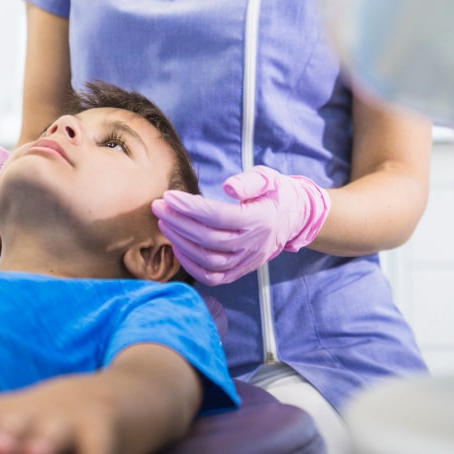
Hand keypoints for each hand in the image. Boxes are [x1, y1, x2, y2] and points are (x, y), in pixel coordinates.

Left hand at [0, 376, 117, 453]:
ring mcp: (77, 415)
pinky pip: (100, 447)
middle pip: (18, 419)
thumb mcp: (29, 418)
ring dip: (45, 442)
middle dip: (3, 433)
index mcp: (17, 408)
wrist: (134, 390)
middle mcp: (43, 408)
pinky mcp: (109, 427)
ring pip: (57, 430)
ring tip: (35, 452)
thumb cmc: (65, 417)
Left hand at [152, 165, 330, 285]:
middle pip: (208, 239)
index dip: (190, 208)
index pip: (217, 216)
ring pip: (209, 261)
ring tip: (164, 224)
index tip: (168, 197)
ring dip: (181, 243)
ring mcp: (247, 261)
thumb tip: (228, 187)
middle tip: (158, 207)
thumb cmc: (275, 193)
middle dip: (179, 223)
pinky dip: (192, 266)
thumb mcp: (268, 177)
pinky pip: (214, 277)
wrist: (294, 217)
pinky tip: (177, 248)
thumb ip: (249, 181)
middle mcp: (253, 244)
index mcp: (259, 219)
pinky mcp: (242, 270)